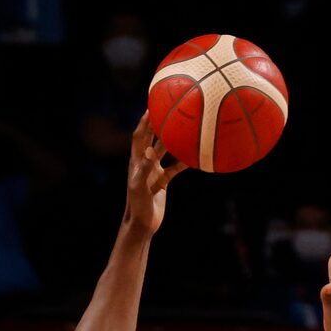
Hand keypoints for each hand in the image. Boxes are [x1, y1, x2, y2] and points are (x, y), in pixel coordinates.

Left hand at [125, 113, 186, 235]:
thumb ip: (145, 167)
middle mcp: (145, 163)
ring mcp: (154, 171)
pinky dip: (183, 162)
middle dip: (158, 124)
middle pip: (152, 138)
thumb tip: (150, 148)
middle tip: (169, 110)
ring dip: (172, 141)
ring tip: (183, 127)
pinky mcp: (163, 181)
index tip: (152, 107)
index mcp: (136, 161)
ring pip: (165, 152)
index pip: (140, 136)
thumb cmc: (137, 206)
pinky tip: (193, 156)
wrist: (143, 224)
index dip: (144, 121)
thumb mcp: (140, 186)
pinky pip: (174, 168)